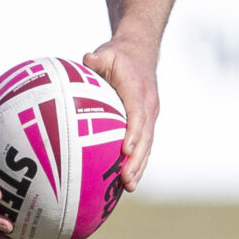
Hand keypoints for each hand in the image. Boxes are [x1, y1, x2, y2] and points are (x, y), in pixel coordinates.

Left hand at [82, 38, 160, 191]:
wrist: (140, 52)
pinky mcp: (147, 122)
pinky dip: (138, 161)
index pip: (138, 114)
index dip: (133, 132)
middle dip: (137, 159)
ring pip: (147, 144)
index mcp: (138, 91)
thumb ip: (98, 58)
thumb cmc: (119, 56)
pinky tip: (127, 179)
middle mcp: (148, 106)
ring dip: (139, 166)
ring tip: (128, 186)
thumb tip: (87, 59)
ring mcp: (150, 116)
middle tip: (126, 179)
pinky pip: (144, 144)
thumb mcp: (107, 53)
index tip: (125, 150)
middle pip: (145, 137)